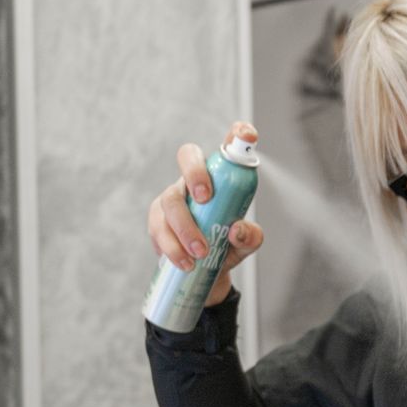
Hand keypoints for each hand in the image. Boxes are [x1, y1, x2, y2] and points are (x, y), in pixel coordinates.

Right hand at [145, 119, 263, 305]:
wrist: (204, 272)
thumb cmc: (227, 246)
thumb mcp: (245, 244)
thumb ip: (249, 236)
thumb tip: (235, 230)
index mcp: (221, 177)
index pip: (228, 147)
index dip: (238, 134)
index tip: (248, 135)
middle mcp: (195, 179)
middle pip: (188, 156)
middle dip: (195, 173)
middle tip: (206, 198)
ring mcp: (172, 196)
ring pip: (170, 199)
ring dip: (185, 226)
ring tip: (201, 253)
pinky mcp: (157, 219)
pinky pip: (158, 226)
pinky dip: (172, 246)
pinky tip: (184, 262)